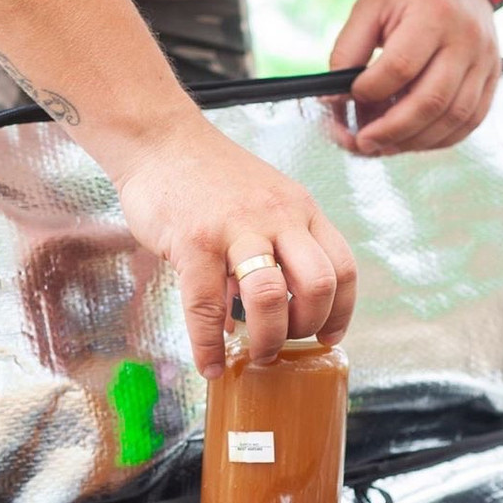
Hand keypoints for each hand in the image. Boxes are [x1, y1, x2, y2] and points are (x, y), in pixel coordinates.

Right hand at [113, 118, 356, 378]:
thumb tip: (271, 309)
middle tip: (287, 343)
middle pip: (318, 285)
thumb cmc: (209, 178)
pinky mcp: (194, 242)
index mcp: (301, 210)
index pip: (342, 268)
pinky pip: (206, 307)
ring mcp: (236, 228)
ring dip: (267, 339)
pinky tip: (210, 364)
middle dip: (307, 327)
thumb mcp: (264, 201)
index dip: (341, 311)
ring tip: (256, 355)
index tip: (328, 335)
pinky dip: (208, 346)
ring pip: (270, 296)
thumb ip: (277, 245)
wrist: (159, 139)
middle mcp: (278, 217)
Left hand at [329, 0, 501, 154]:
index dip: (371, 90)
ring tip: (384, 145)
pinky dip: (439, 139)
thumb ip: (348, 50)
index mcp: (435, 14)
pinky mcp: (492, 77)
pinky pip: (469, 122)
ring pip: (453, 119)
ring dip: (414, 141)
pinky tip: (412, 139)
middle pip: (431, 102)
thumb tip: (334, 99)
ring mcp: (485, 61)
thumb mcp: (370, 5)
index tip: (351, 97)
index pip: (401, 67)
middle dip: (392, 131)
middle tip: (362, 143)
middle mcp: (467, 40)